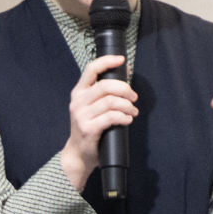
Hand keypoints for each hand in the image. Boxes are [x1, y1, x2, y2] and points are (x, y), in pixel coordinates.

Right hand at [60, 55, 136, 190]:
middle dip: (125, 89)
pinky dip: (123, 117)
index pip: (91, 69)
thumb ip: (104, 93)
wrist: (79, 153)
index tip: (122, 60)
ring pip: (110, 102)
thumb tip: (125, 75)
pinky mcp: (88, 128)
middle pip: (106, 86)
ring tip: (133, 111)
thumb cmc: (89, 128)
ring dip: (127, 105)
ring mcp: (81, 115)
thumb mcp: (91, 107)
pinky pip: (110, 117)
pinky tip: (127, 120)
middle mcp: (78, 101)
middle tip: (134, 97)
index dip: (107, 61)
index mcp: (79, 92)